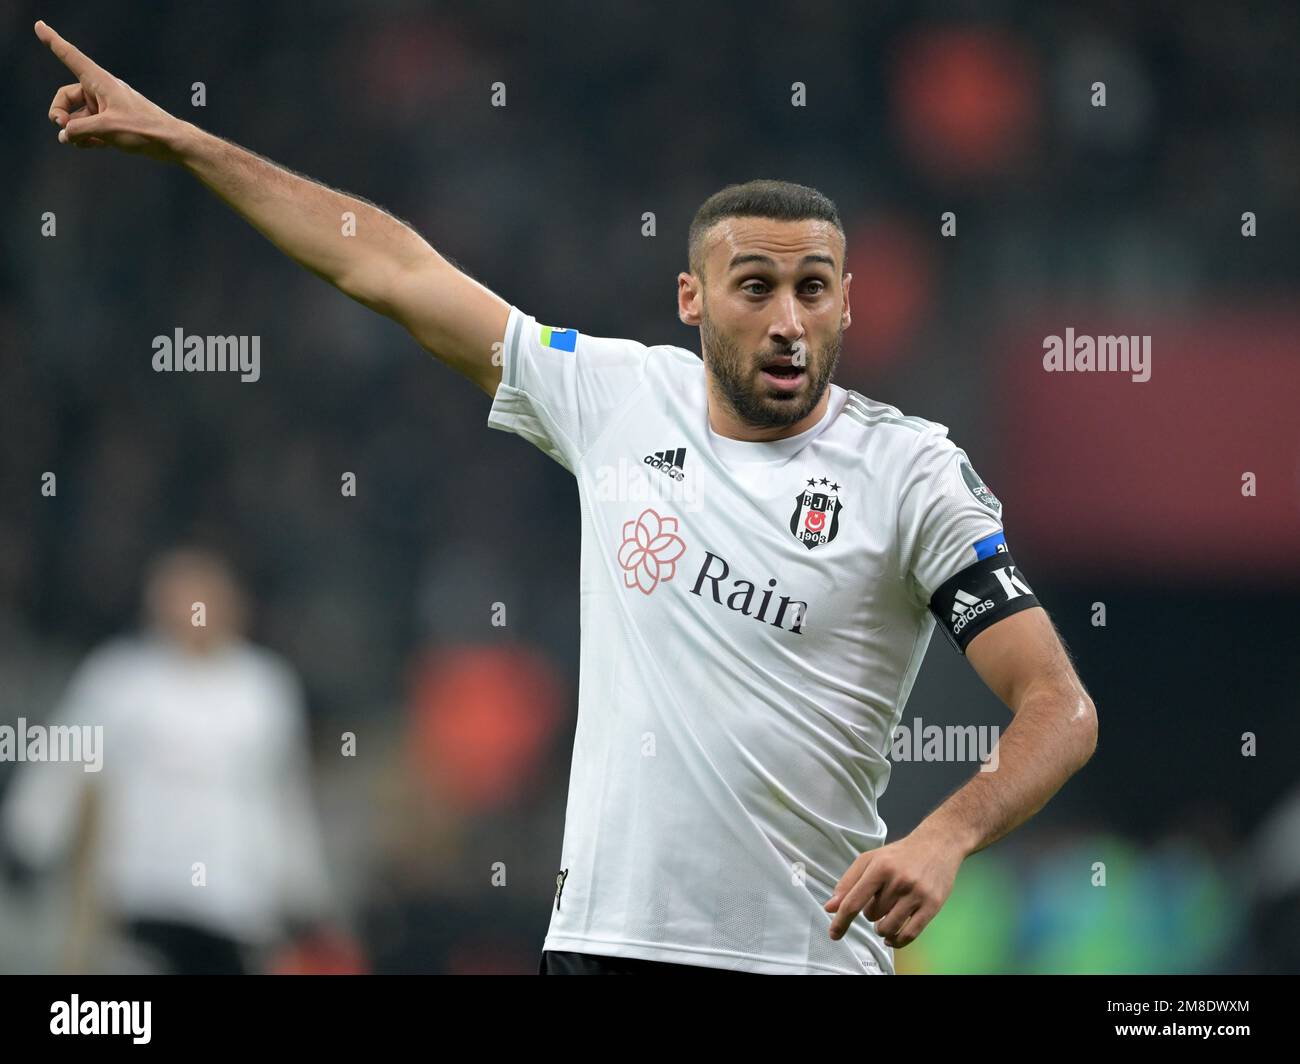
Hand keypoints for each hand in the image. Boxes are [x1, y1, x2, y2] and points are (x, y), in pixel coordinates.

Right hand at [35, 20, 184, 161]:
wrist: (172, 143)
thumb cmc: (144, 130)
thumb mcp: (107, 129)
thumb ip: (80, 130)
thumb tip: (64, 135)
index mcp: (100, 82)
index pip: (71, 57)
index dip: (53, 41)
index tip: (39, 25)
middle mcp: (102, 91)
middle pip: (66, 97)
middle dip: (60, 114)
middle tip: (63, 129)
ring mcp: (107, 108)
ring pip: (78, 117)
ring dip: (73, 130)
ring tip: (76, 143)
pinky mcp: (114, 123)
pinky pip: (90, 128)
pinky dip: (86, 137)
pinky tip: (86, 146)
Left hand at [824, 826, 964, 947]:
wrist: (937, 845)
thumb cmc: (899, 855)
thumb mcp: (870, 860)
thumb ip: (848, 882)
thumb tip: (830, 908)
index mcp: (879, 867)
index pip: (854, 901)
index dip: (841, 920)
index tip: (833, 934)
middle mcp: (898, 880)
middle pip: (871, 915)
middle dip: (870, 912)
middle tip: (880, 900)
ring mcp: (916, 894)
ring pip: (888, 927)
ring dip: (882, 928)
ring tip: (885, 918)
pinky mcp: (932, 905)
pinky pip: (909, 935)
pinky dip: (897, 941)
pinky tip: (892, 937)